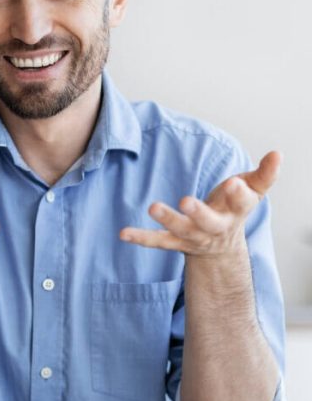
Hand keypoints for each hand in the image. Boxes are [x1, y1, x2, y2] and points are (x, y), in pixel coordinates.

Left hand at [119, 150, 280, 257]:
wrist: (221, 247)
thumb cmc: (233, 208)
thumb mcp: (252, 190)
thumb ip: (265, 174)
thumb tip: (277, 153)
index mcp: (235, 212)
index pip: (241, 203)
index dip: (239, 194)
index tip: (236, 183)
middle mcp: (214, 228)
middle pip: (207, 222)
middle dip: (198, 212)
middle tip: (186, 201)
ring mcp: (193, 237)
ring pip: (180, 230)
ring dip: (167, 219)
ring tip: (153, 206)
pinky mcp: (174, 242)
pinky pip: (157, 241)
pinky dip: (141, 238)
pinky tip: (123, 233)